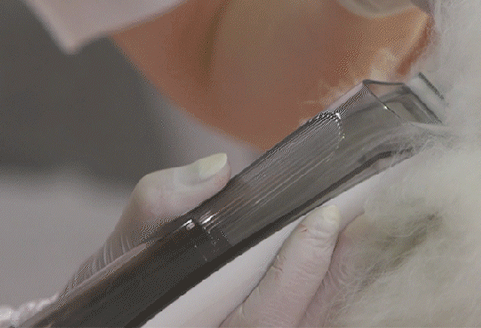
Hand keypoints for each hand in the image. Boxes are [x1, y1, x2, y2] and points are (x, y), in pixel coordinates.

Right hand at [63, 154, 342, 327]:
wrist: (113, 316)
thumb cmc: (114, 289)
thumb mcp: (122, 251)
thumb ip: (158, 207)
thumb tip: (217, 169)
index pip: (263, 316)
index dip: (298, 271)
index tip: (324, 217)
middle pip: (301, 320)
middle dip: (338, 269)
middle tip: (367, 213)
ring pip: (312, 319)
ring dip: (343, 276)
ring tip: (367, 225)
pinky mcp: (265, 325)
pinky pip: (307, 315)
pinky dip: (331, 286)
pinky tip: (348, 250)